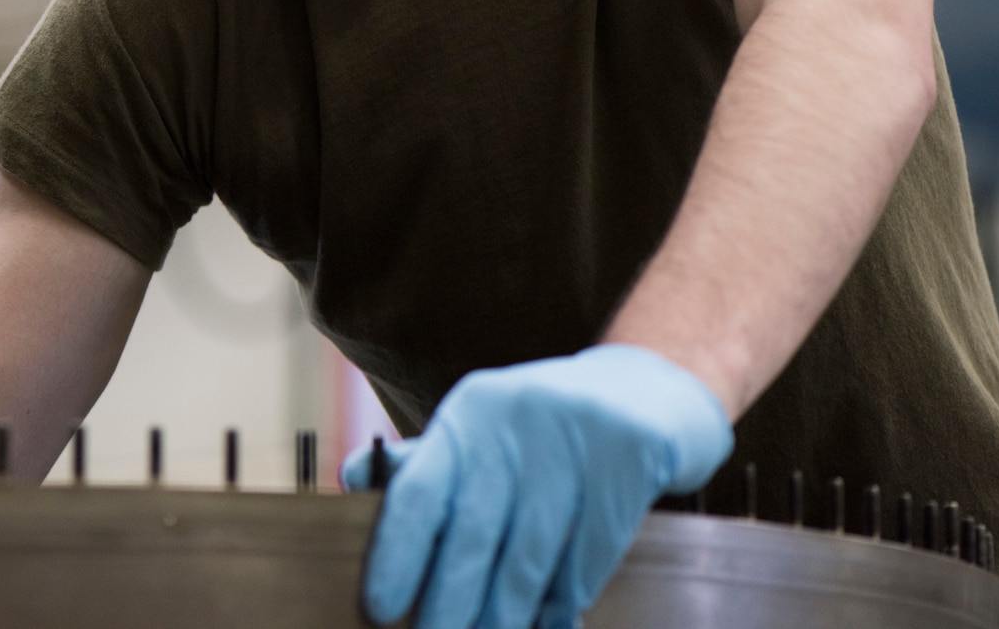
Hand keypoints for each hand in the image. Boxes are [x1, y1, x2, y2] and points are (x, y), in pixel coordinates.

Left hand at [342, 344, 731, 628]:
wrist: (646, 393)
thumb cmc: (544, 429)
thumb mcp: (484, 430)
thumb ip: (426, 463)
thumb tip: (353, 480)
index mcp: (470, 412)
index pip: (419, 488)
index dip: (395, 553)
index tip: (380, 607)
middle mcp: (516, 420)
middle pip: (474, 532)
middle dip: (450, 600)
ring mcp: (577, 439)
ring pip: (530, 554)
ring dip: (505, 613)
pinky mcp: (630, 460)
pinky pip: (588, 553)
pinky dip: (565, 599)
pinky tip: (550, 624)